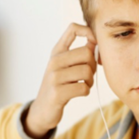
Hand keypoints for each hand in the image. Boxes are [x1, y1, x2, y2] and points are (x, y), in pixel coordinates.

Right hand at [25, 23, 96, 137]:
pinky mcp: (57, 93)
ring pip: (87, 71)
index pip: (73, 28)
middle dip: (93, 66)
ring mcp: (54, 77)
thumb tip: (96, 42)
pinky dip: (86, 92)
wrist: (43, 109)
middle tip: (88, 75)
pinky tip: (79, 93)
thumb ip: (79, 54)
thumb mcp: (65, 66)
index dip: (89, 32)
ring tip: (84, 84)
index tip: (95, 45)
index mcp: (57, 52)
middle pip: (86, 53)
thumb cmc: (60, 86)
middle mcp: (54, 61)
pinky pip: (84, 88)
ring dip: (90, 81)